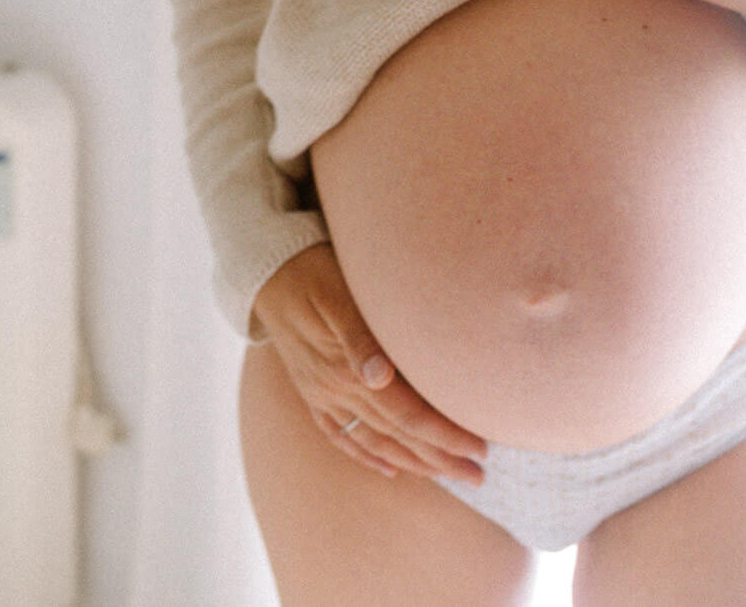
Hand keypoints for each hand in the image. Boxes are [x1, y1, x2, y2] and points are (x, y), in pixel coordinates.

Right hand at [252, 243, 487, 485]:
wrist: (266, 270)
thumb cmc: (314, 270)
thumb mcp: (337, 293)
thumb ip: (359, 337)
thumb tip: (380, 378)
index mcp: (346, 368)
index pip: (406, 414)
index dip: (444, 434)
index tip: (480, 447)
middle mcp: (334, 390)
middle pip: (397, 435)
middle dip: (440, 458)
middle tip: (478, 475)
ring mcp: (321, 394)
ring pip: (373, 440)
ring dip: (414, 463)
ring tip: (449, 475)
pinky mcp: (312, 391)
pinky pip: (341, 434)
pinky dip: (366, 454)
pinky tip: (389, 468)